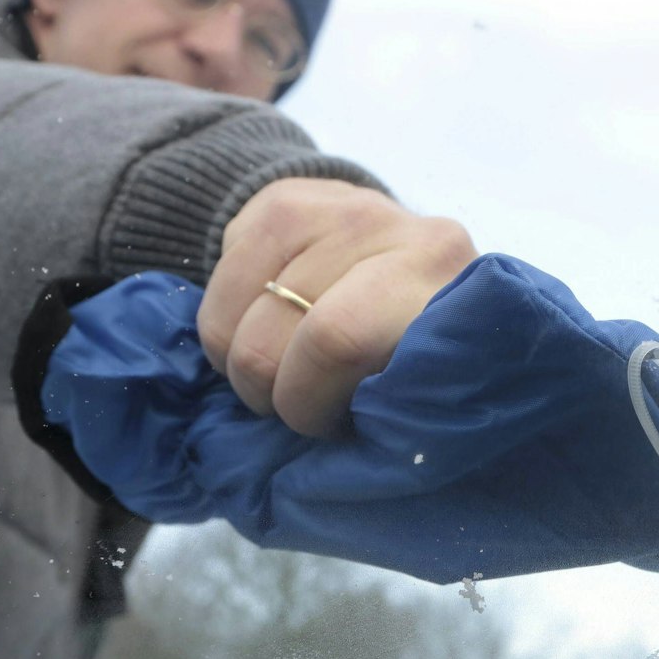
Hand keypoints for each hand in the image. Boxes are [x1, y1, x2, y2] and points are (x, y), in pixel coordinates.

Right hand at [197, 178, 476, 436]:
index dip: (306, 396)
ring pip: (234, 306)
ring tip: (271, 372)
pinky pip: (222, 271)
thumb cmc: (413, 345)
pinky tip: (264, 323)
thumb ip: (386, 405)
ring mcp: (331, 203)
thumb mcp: (419, 378)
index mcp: (435, 277)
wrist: (407, 251)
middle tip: (287, 405)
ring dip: (235, 359)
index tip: (319, 423)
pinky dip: (226, 318)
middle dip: (265, 388)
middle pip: (274, 330)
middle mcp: (385, 226)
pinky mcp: (284, 195)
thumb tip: (325, 463)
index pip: (337, 338)